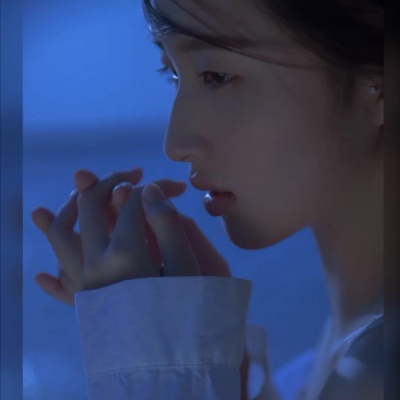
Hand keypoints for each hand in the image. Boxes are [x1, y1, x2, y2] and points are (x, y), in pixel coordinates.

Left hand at [32, 168, 189, 303]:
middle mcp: (95, 264)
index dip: (156, 187)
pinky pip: (61, 288)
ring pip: (61, 238)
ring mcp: (84, 285)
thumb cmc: (189, 312)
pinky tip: (43, 274)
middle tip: (132, 174)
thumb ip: (167, 223)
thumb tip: (148, 189)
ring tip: (76, 194)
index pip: (132, 203)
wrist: (176, 364)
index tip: (175, 186)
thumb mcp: (187, 265)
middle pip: (89, 207)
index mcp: (125, 253)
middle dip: (110, 182)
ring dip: (66, 211)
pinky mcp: (86, 306)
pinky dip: (51, 278)